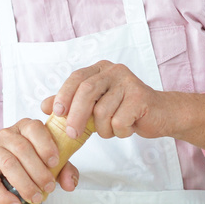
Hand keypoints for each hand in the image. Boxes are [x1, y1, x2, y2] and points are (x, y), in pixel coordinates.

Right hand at [0, 119, 78, 203]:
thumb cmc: (27, 164)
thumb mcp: (48, 163)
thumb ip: (63, 170)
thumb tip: (70, 184)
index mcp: (25, 128)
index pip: (34, 128)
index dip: (46, 145)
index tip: (55, 163)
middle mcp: (7, 134)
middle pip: (22, 149)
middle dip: (38, 171)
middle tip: (49, 188)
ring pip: (8, 163)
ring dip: (24, 184)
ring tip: (36, 198)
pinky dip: (4, 196)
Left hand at [44, 60, 171, 141]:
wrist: (161, 114)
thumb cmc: (124, 110)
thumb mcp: (95, 105)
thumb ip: (70, 103)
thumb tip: (43, 106)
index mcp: (99, 69)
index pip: (76, 78)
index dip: (64, 95)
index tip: (56, 113)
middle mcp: (113, 71)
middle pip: (87, 92)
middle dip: (76, 115)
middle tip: (72, 134)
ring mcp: (129, 82)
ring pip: (102, 111)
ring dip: (103, 129)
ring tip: (112, 129)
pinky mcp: (141, 97)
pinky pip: (119, 121)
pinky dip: (119, 131)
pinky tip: (128, 127)